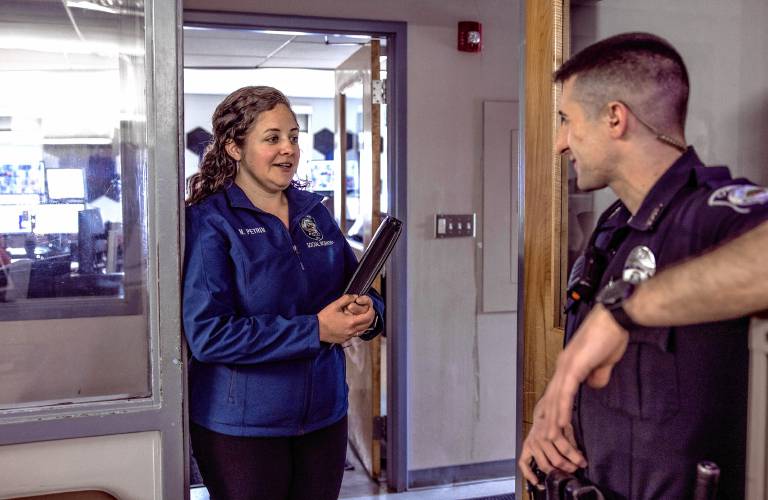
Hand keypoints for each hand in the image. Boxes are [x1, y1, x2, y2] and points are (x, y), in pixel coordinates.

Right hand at [317, 294, 375, 343]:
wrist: (315, 330)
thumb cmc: (324, 318)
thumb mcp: (334, 305)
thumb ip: (346, 299)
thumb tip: (355, 296)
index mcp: (350, 322)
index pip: (368, 317)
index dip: (371, 311)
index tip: (370, 307)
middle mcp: (351, 331)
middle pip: (368, 325)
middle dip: (370, 317)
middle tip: (368, 311)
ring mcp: (348, 336)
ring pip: (362, 330)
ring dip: (364, 324)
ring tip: (361, 317)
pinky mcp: (344, 340)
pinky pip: (355, 334)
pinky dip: (357, 329)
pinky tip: (352, 323)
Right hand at [519, 399, 585, 484]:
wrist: (541, 410)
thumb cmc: (554, 418)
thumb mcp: (566, 425)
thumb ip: (571, 439)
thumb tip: (578, 454)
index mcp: (550, 431)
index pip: (566, 449)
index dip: (576, 458)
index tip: (583, 463)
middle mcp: (540, 439)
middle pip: (556, 460)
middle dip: (568, 467)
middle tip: (575, 468)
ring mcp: (532, 444)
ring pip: (544, 465)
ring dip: (555, 472)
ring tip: (564, 474)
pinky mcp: (526, 448)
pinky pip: (524, 464)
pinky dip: (529, 474)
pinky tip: (537, 481)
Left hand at [542, 304, 629, 441]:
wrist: (615, 318)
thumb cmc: (611, 335)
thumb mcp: (603, 362)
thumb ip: (597, 375)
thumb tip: (594, 386)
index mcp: (569, 364)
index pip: (557, 391)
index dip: (554, 409)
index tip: (552, 425)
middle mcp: (563, 365)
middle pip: (551, 396)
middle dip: (548, 418)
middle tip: (546, 438)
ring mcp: (567, 365)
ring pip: (555, 397)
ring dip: (552, 419)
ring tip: (550, 437)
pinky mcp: (574, 366)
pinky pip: (565, 392)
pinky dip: (562, 408)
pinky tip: (560, 422)